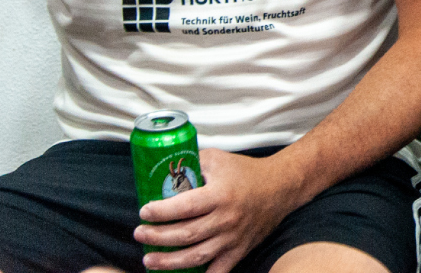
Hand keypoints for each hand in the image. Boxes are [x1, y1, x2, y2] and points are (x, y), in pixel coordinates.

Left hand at [135, 148, 304, 271]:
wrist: (280, 187)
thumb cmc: (245, 171)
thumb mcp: (217, 159)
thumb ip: (191, 163)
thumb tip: (162, 171)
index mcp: (220, 194)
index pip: (184, 206)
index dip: (160, 212)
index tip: (144, 212)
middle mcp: (226, 218)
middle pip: (185, 234)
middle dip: (157, 237)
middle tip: (139, 234)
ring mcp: (233, 238)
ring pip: (196, 256)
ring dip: (169, 262)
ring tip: (149, 259)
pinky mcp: (239, 251)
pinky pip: (217, 271)